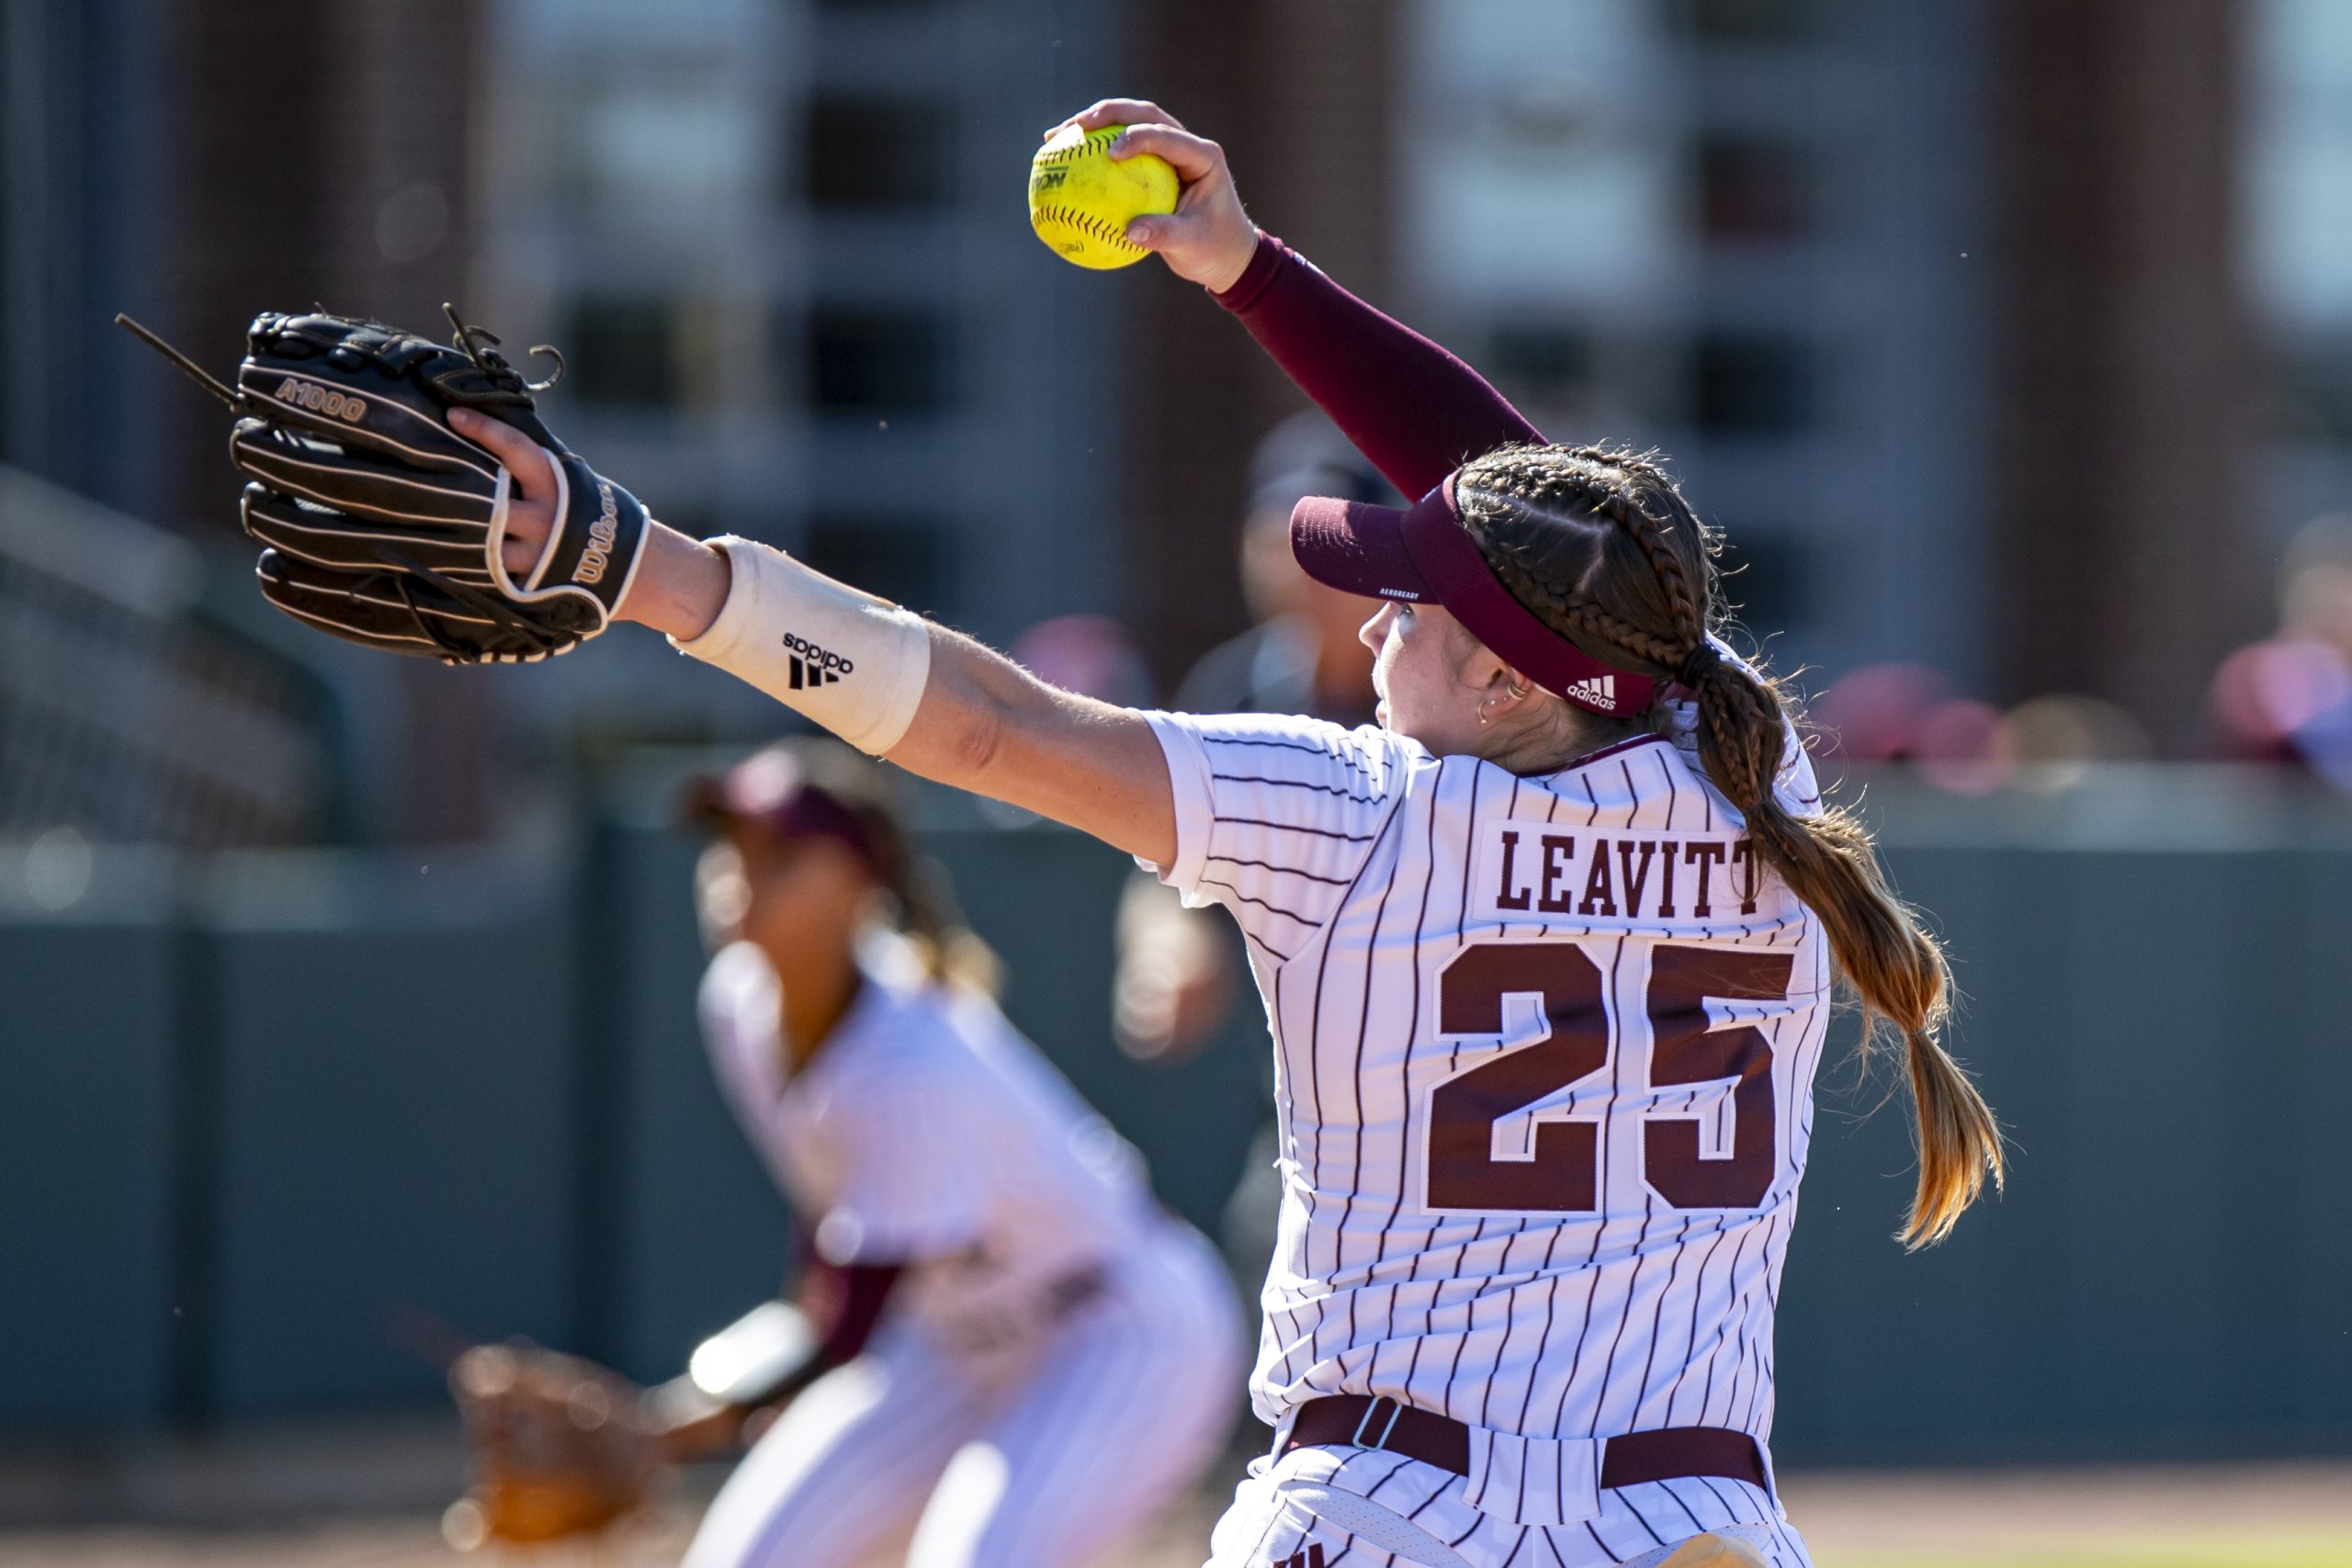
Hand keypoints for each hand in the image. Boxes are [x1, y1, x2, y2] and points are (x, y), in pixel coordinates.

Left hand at [447, 407, 729, 641]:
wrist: (636, 571)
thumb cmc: (597, 518)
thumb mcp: (576, 486)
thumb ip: (539, 472)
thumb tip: (494, 439)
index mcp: (557, 487)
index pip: (516, 449)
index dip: (484, 429)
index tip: (453, 414)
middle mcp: (545, 520)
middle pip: (491, 502)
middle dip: (458, 489)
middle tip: (424, 475)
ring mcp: (536, 556)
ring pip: (483, 542)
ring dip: (456, 531)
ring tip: (424, 518)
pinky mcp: (529, 586)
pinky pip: (489, 573)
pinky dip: (468, 563)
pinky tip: (445, 555)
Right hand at [1049, 100, 1257, 292]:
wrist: (1224, 253)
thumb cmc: (1213, 248)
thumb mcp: (1192, 245)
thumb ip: (1164, 235)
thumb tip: (1129, 232)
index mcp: (1202, 155)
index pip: (1165, 134)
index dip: (1137, 136)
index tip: (1109, 152)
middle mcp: (1185, 145)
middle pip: (1143, 114)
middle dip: (1108, 113)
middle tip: (1077, 125)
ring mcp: (1168, 152)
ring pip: (1128, 124)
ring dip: (1093, 126)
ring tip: (1056, 137)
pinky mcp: (1153, 165)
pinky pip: (1119, 155)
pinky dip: (1090, 156)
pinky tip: (1060, 165)